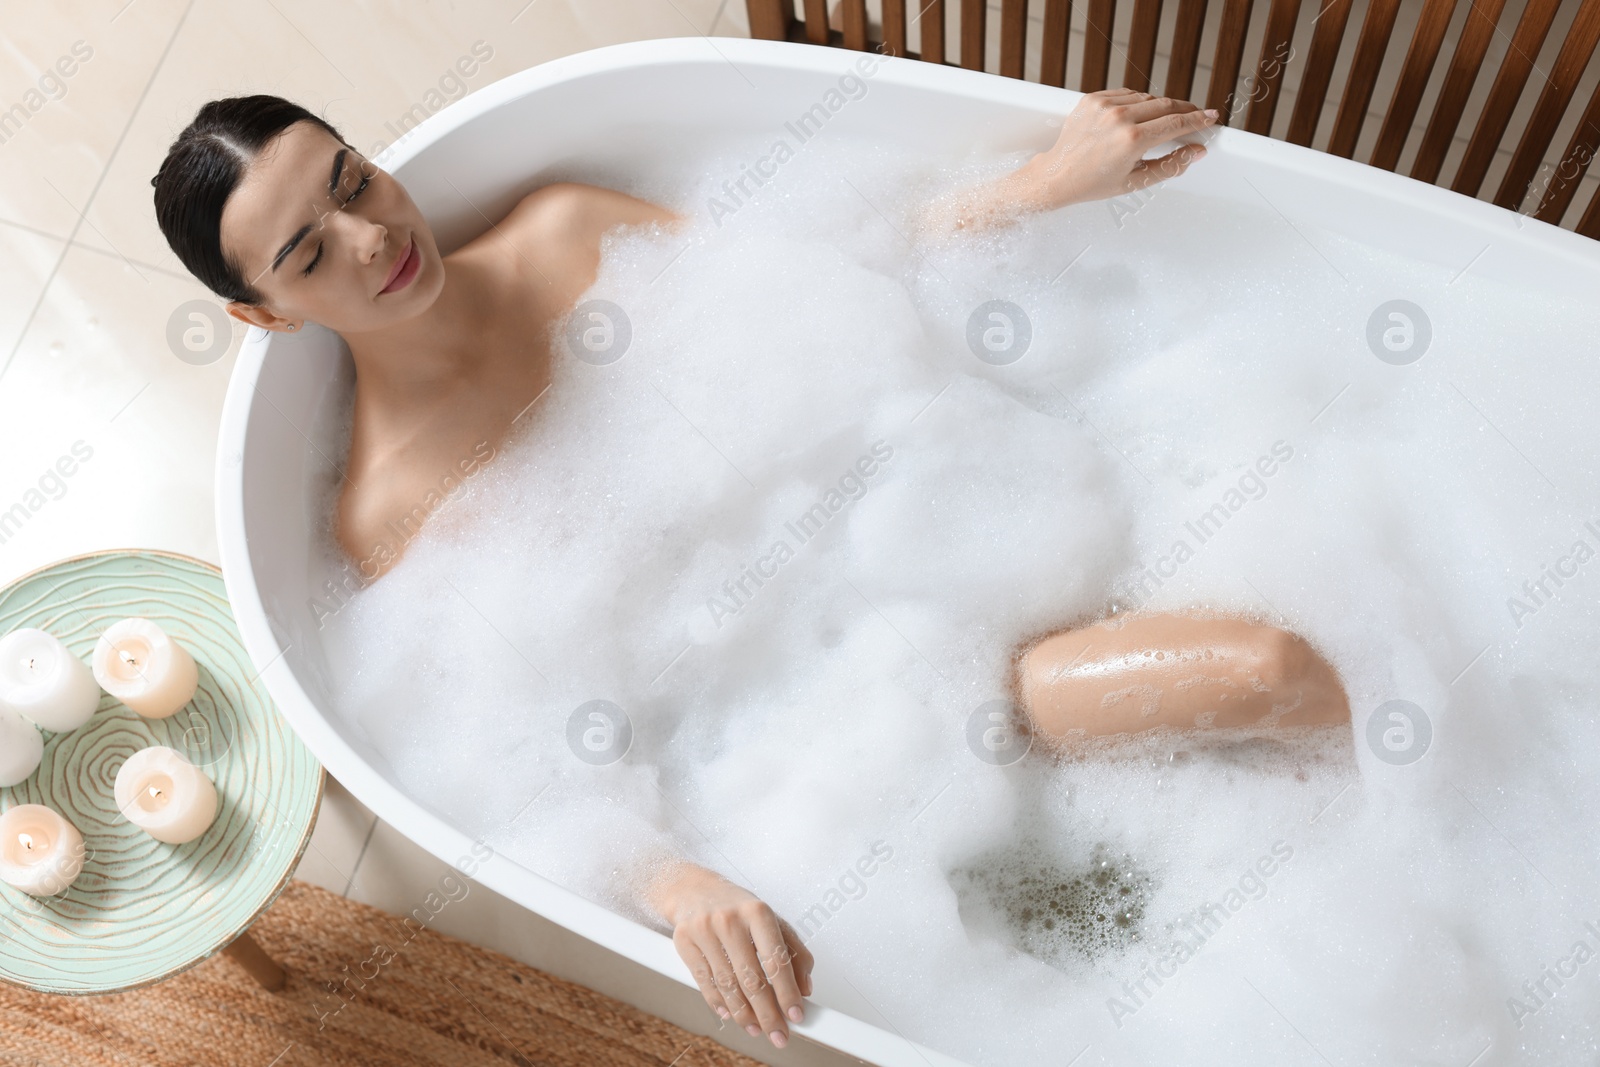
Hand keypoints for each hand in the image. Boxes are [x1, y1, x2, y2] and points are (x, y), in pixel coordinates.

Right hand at [652, 863, 814, 1047]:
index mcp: (758, 912)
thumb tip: (805, 988)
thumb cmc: (738, 907)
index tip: (796, 1014)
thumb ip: (793, 951)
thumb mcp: (771, 920)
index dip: (788, 992)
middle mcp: (730, 920)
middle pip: (752, 978)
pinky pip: (704, 982)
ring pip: (728, 985)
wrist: (693, 888)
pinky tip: (731, 1014)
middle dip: (768, 1013)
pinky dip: (719, 1003)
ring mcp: (704, 930)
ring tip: (757, 1028)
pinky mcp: (684, 941)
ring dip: (744, 1014)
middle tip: (779, 1034)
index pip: (777, 960)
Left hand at [1024, 88, 1218, 208]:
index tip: (1210, 116)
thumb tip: (1197, 151)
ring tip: (1163, 121)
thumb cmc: (1093, 184)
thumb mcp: (1136, 181)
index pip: (1176, 123)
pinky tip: (1138, 116)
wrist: (1056, 176)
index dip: (1198, 119)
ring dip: (1159, 107)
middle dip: (1184, 110)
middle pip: (1165, 105)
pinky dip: (1136, 102)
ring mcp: (1104, 105)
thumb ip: (1171, 165)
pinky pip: (1125, 94)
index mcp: (1132, 140)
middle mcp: (1118, 118)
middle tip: (1195, 116)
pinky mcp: (1092, 99)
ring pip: (1146, 98)